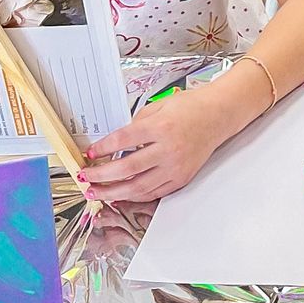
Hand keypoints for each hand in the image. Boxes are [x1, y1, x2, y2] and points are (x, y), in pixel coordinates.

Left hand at [81, 82, 237, 203]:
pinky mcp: (181, 178)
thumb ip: (136, 125)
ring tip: (96, 192)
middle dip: (101, 176)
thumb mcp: (158, 106)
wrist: (218, 115)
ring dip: (113, 192)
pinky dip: (134, 196)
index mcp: (161, 127)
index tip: (89, 154)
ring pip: (138, 187)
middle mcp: (168, 149)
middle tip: (85, 177)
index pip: (123, 140)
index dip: (102, 149)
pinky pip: (153, 193)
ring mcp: (175, 167)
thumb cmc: (190, 107)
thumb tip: (114, 145)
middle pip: (127, 168)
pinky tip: (120, 194)